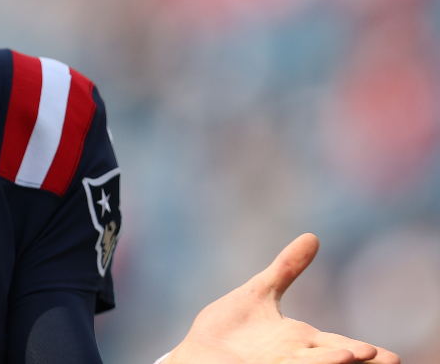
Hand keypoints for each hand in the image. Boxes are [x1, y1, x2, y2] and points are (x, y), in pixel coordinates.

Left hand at [166, 234, 398, 363]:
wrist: (197, 353)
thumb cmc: (229, 328)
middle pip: (332, 360)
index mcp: (299, 341)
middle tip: (390, 360)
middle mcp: (292, 358)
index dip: (363, 350)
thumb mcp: (259, 292)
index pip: (339, 346)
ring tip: (351, 356)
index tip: (390, 356)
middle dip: (358, 361)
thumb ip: (286, 269)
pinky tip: (298, 362)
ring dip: (329, 363)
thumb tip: (313, 236)